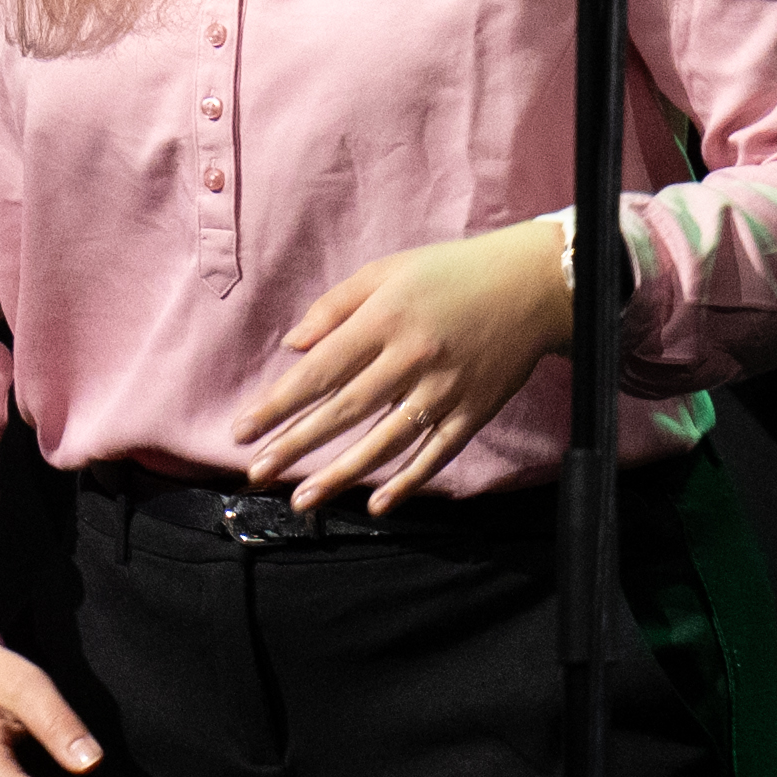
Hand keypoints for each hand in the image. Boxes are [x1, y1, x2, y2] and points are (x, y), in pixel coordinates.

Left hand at [235, 222, 579, 509]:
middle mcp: (412, 357)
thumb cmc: (452, 273)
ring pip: (384, 441)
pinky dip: (407, 482)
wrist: (534, 284)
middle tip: (257, 474)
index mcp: (386, 319)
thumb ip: (336, 306)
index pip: (320, 370)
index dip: (278, 404)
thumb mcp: (388, 271)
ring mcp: (445, 389)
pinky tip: (377, 505)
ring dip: (341, 475)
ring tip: (303, 500)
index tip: (242, 431)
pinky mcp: (473, 410)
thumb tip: (292, 346)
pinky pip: (435, 453)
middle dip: (296, 446)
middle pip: (344, 411)